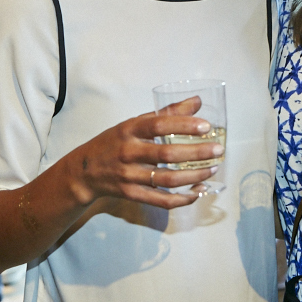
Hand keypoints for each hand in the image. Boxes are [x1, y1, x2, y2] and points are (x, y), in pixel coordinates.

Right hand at [62, 96, 222, 210]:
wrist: (84, 172)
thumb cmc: (114, 143)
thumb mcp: (134, 124)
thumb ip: (166, 114)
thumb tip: (196, 101)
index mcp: (129, 130)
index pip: (158, 124)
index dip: (183, 125)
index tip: (206, 126)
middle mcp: (128, 152)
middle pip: (166, 155)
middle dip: (196, 153)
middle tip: (218, 150)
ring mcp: (128, 175)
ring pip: (167, 180)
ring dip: (194, 177)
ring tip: (212, 169)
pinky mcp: (130, 194)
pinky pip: (161, 200)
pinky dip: (182, 199)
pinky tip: (197, 192)